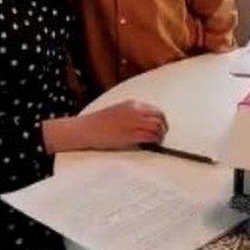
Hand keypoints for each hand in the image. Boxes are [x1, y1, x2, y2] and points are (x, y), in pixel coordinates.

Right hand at [42, 100, 167, 152]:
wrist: (85, 129)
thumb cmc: (99, 123)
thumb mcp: (118, 111)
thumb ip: (133, 114)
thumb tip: (146, 123)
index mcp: (133, 104)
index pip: (156, 110)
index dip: (161, 120)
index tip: (161, 127)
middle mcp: (136, 111)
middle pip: (160, 117)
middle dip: (164, 127)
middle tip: (162, 136)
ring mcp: (134, 123)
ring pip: (158, 127)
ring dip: (160, 136)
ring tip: (157, 142)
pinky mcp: (131, 135)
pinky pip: (150, 137)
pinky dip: (154, 141)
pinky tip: (152, 145)